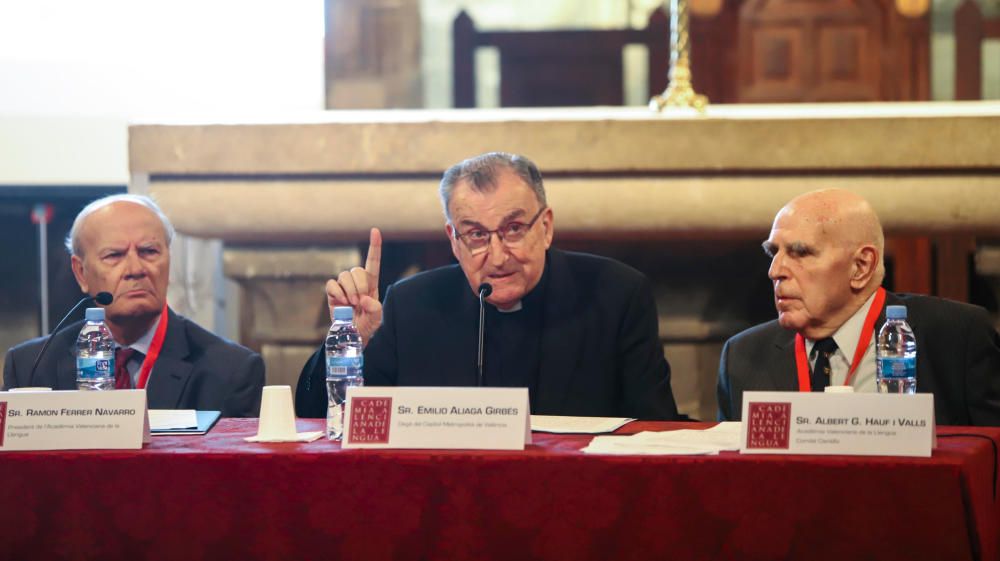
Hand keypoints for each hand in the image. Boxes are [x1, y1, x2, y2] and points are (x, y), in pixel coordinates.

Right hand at [326, 228, 382, 345]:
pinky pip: (331, 284)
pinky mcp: (332, 293)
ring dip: (349, 290)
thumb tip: (365, 299)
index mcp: (371, 284)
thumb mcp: (377, 319)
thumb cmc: (367, 326)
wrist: (351, 336)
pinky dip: (336, 293)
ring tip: (351, 303)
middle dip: (360, 285)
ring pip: (344, 276)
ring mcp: (343, 287)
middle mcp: (357, 282)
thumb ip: (375, 309)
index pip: (373, 262)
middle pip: (357, 270)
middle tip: (360, 301)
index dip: (374, 246)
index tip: (375, 230)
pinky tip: (341, 302)